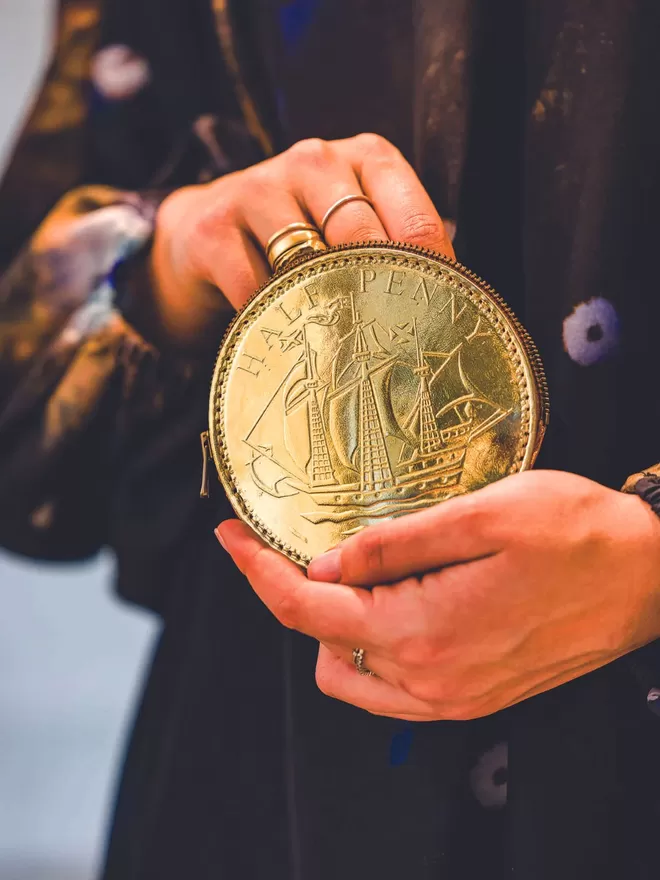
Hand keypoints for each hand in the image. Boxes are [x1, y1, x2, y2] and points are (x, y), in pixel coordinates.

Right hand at [148, 134, 453, 346]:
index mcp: (364, 159)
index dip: (433, 274)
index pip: (414, 215)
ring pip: (307, 259)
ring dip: (323, 307)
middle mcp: (314, 161)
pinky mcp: (213, 226)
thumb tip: (451, 309)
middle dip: (378, 294)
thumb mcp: (348, 232)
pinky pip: (253, 286)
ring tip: (339, 348)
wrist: (200, 236)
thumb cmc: (295, 241)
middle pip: (362, 235)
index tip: (444, 322)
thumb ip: (392, 254)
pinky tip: (281, 336)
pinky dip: (271, 317)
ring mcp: (259, 188)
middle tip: (393, 348)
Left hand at [216, 470, 659, 720]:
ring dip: (338, 627)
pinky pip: (396, 688)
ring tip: (361, 573)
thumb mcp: (482, 514)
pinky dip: (377, 649)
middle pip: (324, 649)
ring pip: (356, 677)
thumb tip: (325, 563)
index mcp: (426, 630)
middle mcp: (433, 679)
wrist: (651, 575)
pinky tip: (398, 604)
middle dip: (300, 599)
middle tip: (308, 548)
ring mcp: (456, 696)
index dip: (258, 572)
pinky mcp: (477, 695)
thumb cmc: (577, 534)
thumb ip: (394, 543)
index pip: (308, 611)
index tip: (231, 539)